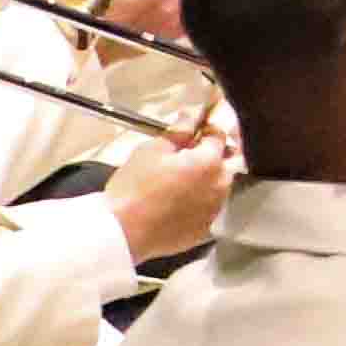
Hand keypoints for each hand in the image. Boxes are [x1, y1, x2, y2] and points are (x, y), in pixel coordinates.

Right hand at [112, 125, 238, 265]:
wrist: (121, 231)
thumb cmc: (134, 188)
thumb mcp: (152, 150)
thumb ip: (179, 131)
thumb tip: (192, 115)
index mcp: (210, 163)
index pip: (218, 136)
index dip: (206, 130)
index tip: (194, 130)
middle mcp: (220, 187)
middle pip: (224, 162)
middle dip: (209, 156)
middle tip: (183, 156)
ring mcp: (214, 210)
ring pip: (218, 187)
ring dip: (205, 180)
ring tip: (177, 181)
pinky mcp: (204, 230)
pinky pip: (207, 210)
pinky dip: (198, 203)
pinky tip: (176, 203)